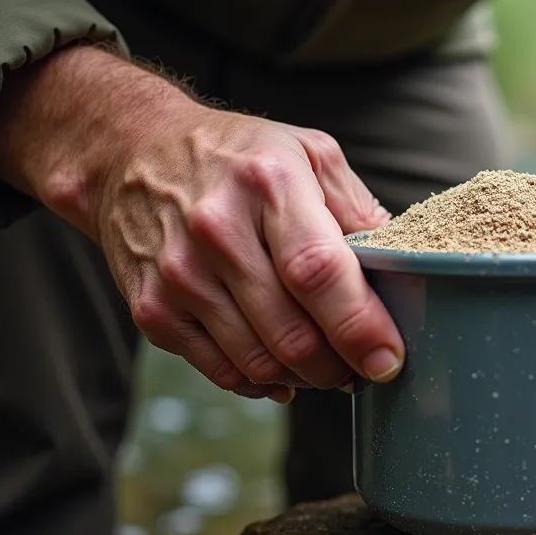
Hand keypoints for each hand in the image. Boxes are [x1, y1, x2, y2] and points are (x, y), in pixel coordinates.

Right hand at [0, 45, 404, 400]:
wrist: (132, 152)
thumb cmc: (238, 157)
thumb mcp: (308, 153)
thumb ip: (357, 209)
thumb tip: (403, 266)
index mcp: (268, 184)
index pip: (318, 271)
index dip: (359, 326)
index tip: (388, 359)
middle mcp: (217, 231)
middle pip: (291, 332)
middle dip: (340, 366)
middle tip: (364, 367)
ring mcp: (178, 275)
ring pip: (259, 362)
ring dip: (305, 378)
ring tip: (327, 366)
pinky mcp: (152, 310)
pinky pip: (222, 371)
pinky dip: (261, 383)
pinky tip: (282, 370)